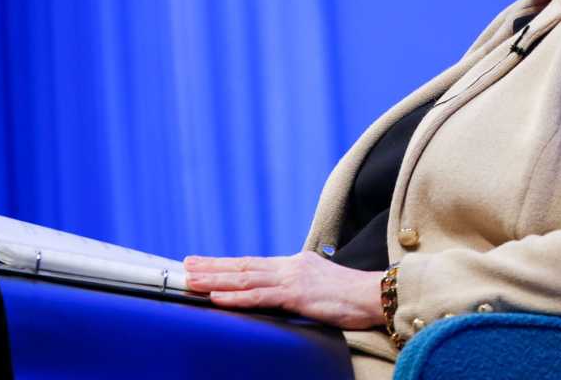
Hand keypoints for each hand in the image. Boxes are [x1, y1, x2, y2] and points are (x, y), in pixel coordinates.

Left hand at [183, 251, 384, 329]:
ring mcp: (292, 279)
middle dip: (212, 267)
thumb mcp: (320, 287)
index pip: (252, 263)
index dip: (225, 264)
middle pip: (243, 266)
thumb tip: (283, 295)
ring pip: (245, 278)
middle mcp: (289, 267)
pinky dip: (236, 296)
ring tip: (191, 280)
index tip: (202, 263)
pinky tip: (217, 297)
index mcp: (294, 265)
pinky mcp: (297, 295)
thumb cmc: (351, 296)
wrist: (375, 295)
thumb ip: (298, 287)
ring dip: (215, 280)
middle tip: (185, 266)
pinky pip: (260, 296)